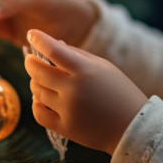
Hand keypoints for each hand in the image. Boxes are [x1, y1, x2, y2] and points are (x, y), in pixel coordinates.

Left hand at [24, 29, 147, 155]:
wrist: (132, 126)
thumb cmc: (119, 91)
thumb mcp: (103, 66)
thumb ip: (77, 54)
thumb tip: (52, 44)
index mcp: (85, 70)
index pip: (53, 51)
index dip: (39, 40)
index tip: (31, 33)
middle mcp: (73, 90)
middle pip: (38, 72)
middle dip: (30, 62)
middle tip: (30, 59)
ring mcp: (68, 110)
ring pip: (37, 91)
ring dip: (35, 82)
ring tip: (42, 80)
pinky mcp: (65, 128)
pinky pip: (39, 114)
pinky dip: (36, 104)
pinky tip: (41, 99)